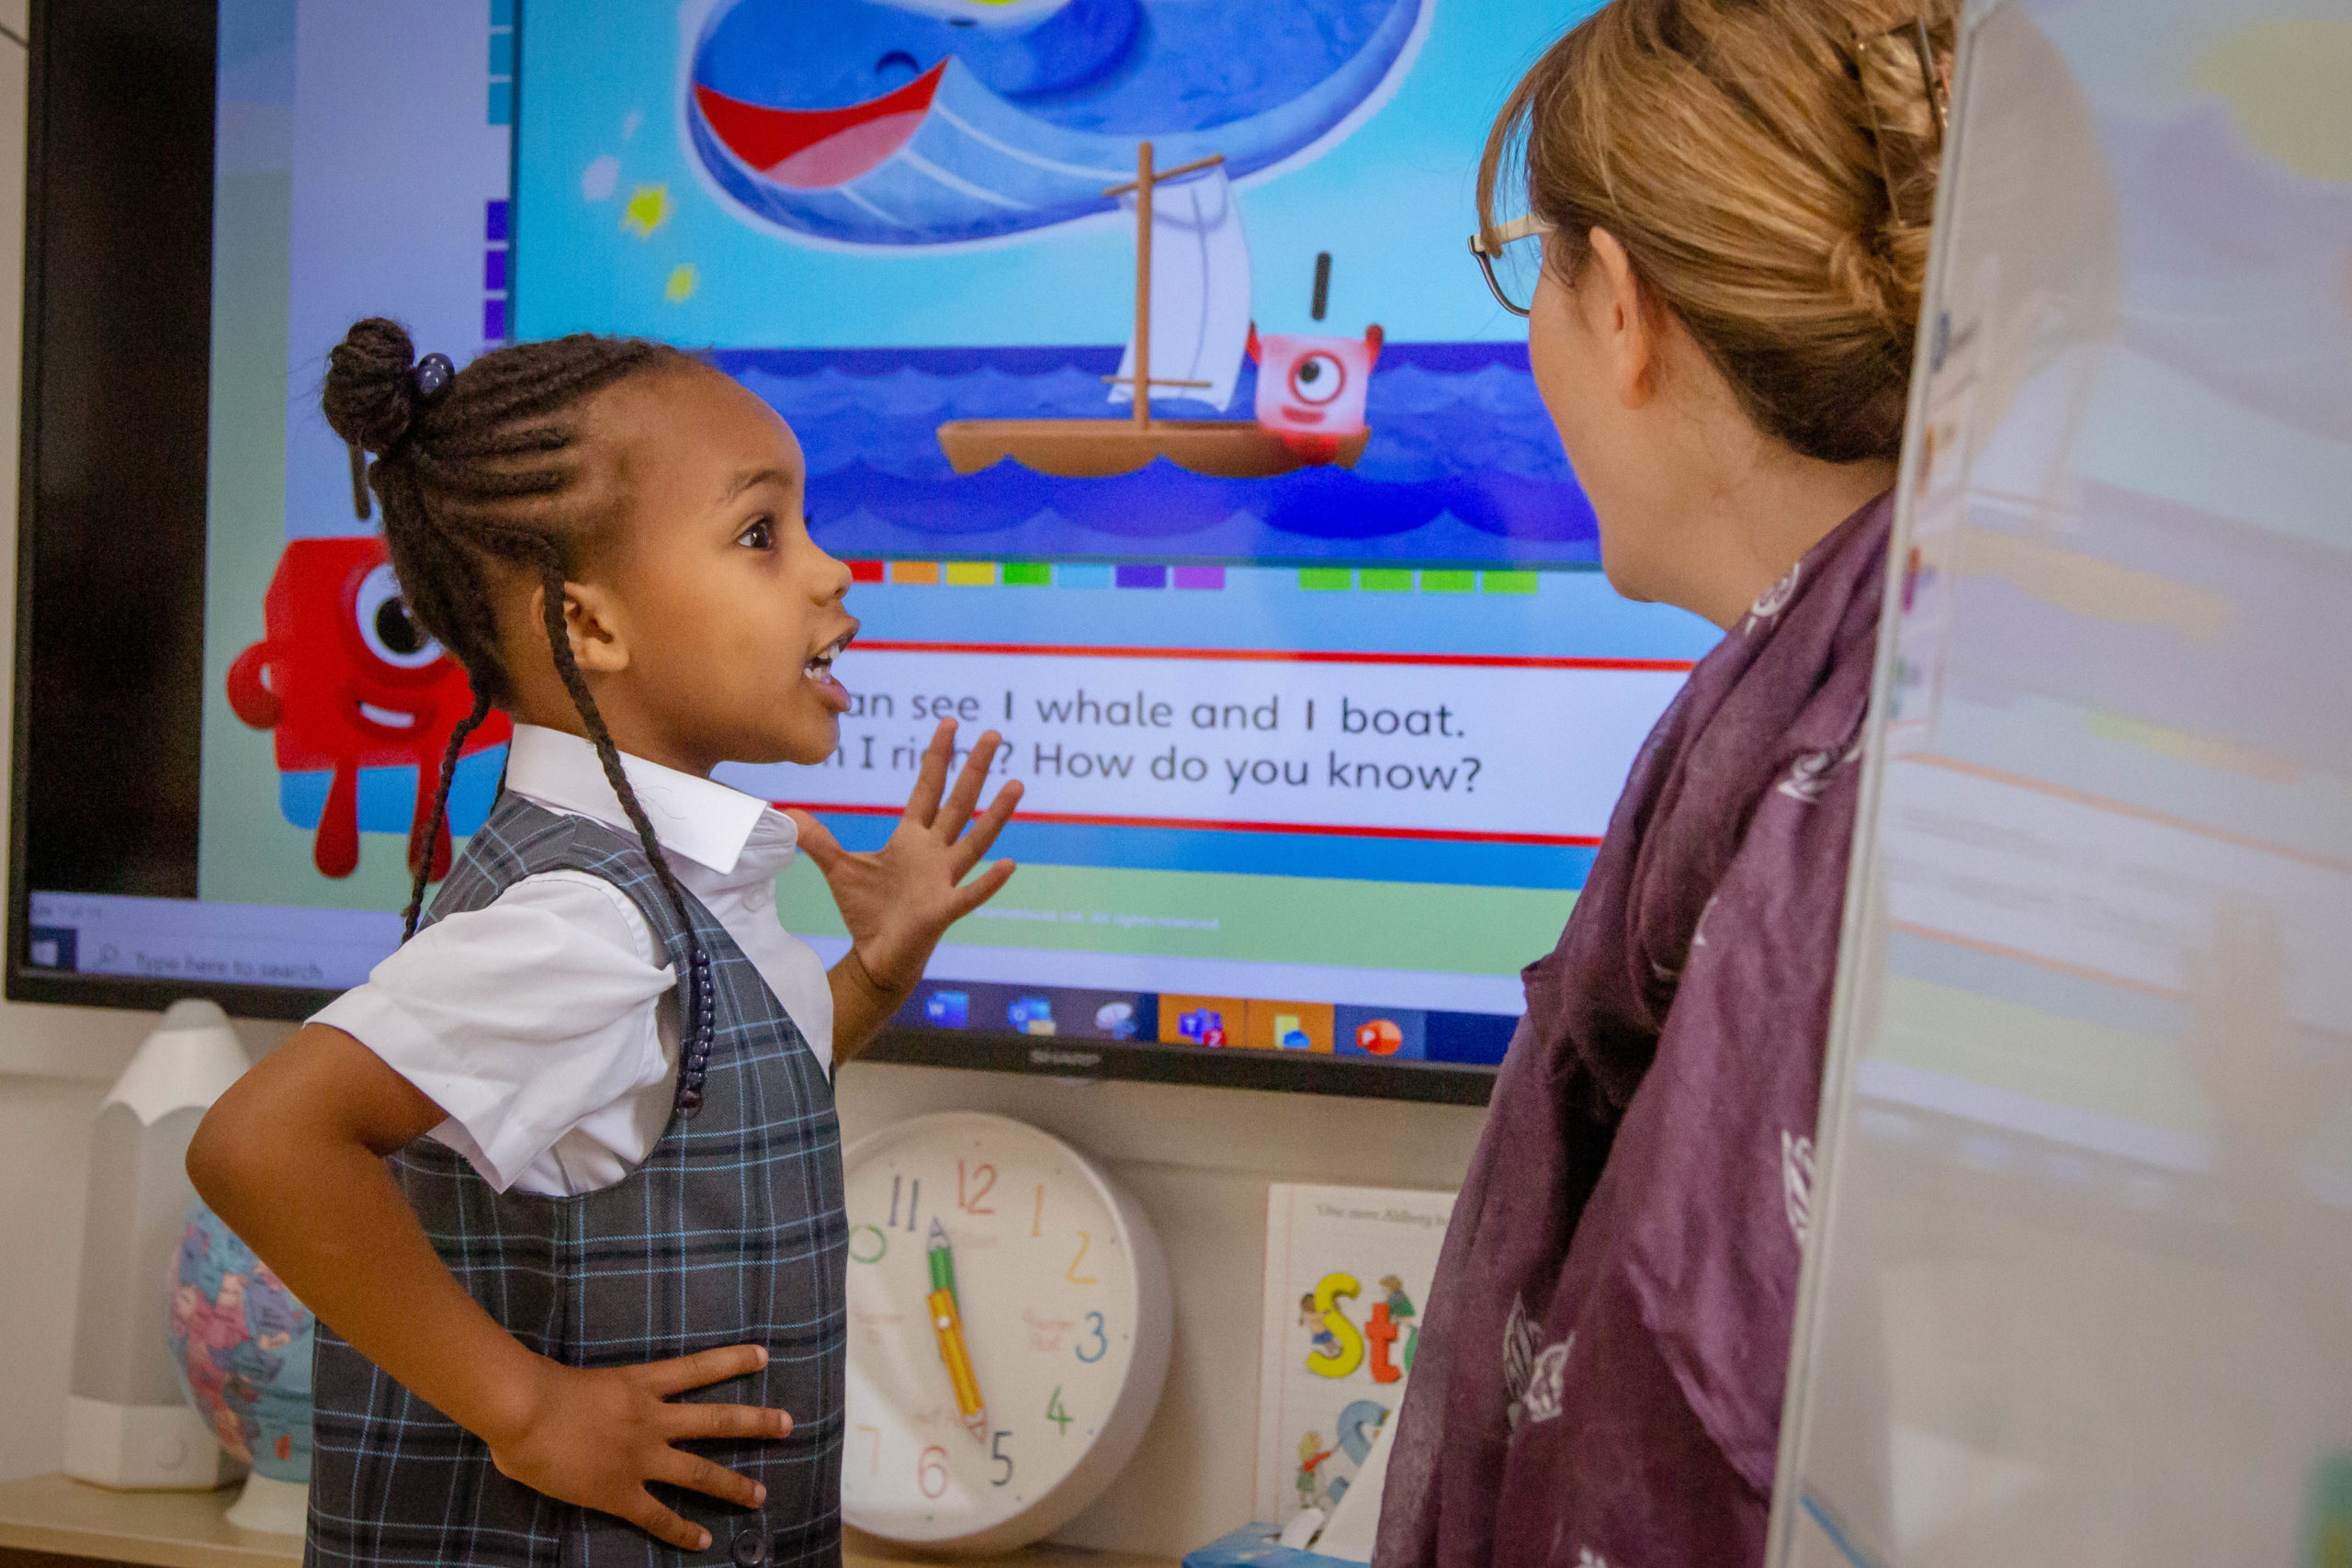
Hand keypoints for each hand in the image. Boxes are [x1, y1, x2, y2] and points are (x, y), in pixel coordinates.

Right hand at [485, 1344, 790, 1550]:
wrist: (523, 1410)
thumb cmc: (535, 1388)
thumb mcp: (569, 1379)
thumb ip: (583, 1392)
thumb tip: (564, 1401)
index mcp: (640, 1384)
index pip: (698, 1368)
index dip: (733, 1360)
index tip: (765, 1355)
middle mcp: (651, 1419)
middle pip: (717, 1419)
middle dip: (756, 1422)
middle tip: (788, 1424)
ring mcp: (640, 1456)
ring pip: (700, 1471)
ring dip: (733, 1484)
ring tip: (761, 1495)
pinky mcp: (620, 1491)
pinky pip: (658, 1516)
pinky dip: (680, 1531)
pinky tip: (700, 1542)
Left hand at [788, 719, 1021, 994]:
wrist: (875, 956)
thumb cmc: (866, 911)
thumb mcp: (839, 868)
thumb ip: (819, 839)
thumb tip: (787, 813)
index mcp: (911, 838)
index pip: (928, 789)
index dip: (937, 756)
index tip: (951, 723)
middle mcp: (934, 853)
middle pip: (958, 803)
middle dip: (974, 769)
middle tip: (994, 734)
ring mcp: (942, 880)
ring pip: (975, 841)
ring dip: (996, 815)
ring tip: (1017, 785)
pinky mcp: (943, 911)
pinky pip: (970, 894)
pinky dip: (989, 882)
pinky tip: (1008, 865)